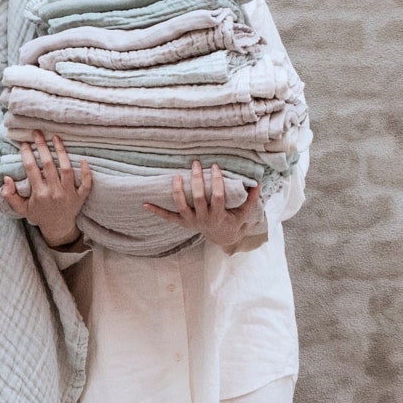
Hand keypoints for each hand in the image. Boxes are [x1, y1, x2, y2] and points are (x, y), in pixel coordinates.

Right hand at [0, 131, 92, 247]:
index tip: (24, 143)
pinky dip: (86, 172)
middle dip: (42, 146)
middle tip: (37, 132)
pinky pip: (86, 184)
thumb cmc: (38, 215)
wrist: (57, 228)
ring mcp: (69, 194)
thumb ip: (10, 195)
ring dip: (61, 152)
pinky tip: (83, 159)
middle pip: (48, 165)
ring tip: (56, 137)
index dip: (27, 154)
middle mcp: (54, 192)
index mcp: (39, 194)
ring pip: (67, 169)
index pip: (31, 169)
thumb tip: (7, 178)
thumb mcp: (21, 208)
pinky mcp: (80, 197)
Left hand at [146, 165, 261, 249]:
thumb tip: (258, 182)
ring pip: (182, 205)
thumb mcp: (244, 213)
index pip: (217, 196)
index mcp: (218, 215)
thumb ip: (251, 199)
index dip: (216, 181)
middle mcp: (203, 219)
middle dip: (197, 180)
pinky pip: (168, 217)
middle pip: (198, 197)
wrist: (224, 238)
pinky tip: (145, 203)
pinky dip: (157, 211)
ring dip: (178, 191)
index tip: (215, 167)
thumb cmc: (234, 221)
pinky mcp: (183, 223)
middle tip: (196, 164)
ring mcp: (191, 221)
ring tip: (176, 176)